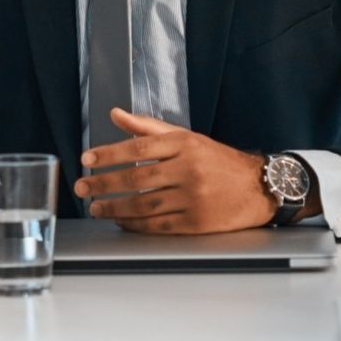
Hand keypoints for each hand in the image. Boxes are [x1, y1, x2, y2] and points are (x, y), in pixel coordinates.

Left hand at [70, 109, 275, 233]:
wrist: (258, 187)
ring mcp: (193, 198)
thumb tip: (116, 115)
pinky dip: (135, 224)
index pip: (138, 148)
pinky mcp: (196, 222)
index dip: (108, 154)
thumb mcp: (188, 137)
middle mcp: (188, 170)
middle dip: (103, 184)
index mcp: (185, 145)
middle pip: (136, 178)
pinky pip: (157, 225)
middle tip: (82, 187)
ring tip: (96, 207)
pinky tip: (121, 221)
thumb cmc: (219, 161)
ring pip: (143, 205)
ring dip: (114, 208)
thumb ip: (149, 127)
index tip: (86, 160)